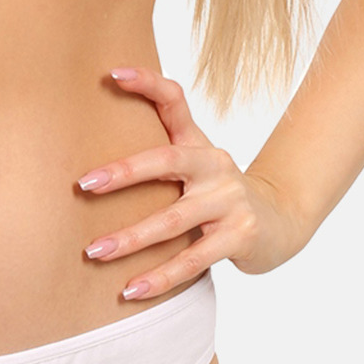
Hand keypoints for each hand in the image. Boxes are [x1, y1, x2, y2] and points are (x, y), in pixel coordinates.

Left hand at [76, 66, 308, 297]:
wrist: (281, 222)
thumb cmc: (217, 191)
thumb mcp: (194, 163)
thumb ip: (156, 147)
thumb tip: (98, 126)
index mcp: (199, 143)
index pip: (174, 102)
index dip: (147, 83)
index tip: (111, 73)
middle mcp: (216, 165)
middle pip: (167, 161)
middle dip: (123, 173)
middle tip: (83, 185)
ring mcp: (230, 201)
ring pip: (173, 220)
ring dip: (131, 239)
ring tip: (94, 252)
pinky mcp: (240, 237)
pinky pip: (193, 260)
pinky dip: (160, 277)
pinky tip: (130, 290)